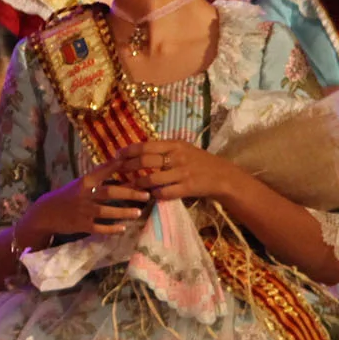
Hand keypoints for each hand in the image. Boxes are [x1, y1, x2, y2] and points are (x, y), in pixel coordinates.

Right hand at [21, 161, 149, 245]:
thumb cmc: (67, 196)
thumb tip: (120, 168)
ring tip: (138, 212)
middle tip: (146, 195)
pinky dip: (111, 229)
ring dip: (124, 212)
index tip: (135, 163)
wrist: (46, 213)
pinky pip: (99, 227)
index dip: (118, 167)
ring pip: (106, 211)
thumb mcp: (79, 184)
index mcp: (84, 182)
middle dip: (130, 193)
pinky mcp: (81, 225)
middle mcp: (84, 195)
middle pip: (110, 192)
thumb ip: (97, 178)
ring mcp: (83, 211)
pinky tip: (123, 228)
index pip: (103, 171)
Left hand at [113, 138, 243, 203]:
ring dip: (138, 184)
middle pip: (145, 161)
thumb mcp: (182, 149)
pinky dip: (155, 194)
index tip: (116, 155)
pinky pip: (164, 192)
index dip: (128, 151)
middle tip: (118, 171)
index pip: (145, 146)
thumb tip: (137, 150)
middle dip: (128, 167)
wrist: (222, 176)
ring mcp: (182, 173)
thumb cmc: (198, 161)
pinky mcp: (187, 188)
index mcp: (174, 145)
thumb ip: (163, 149)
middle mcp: (177, 157)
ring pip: (152, 179)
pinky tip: (151, 194)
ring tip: (131, 186)